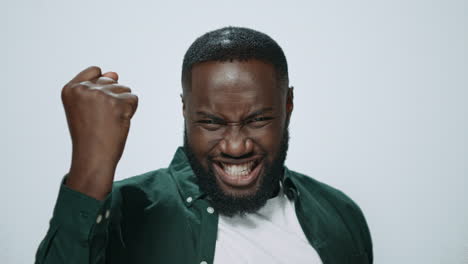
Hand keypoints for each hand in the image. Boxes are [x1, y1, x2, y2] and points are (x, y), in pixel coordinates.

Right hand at [61, 66, 137, 199]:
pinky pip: (133, 100)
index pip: (95, 71)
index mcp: (70, 88)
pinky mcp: (117, 103)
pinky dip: (130, 111)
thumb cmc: (89, 135)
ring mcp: (101, 95)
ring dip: (122, 105)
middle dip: (112, 97)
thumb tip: (114, 73)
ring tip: (109, 121)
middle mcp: (84, 89)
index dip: (101, 86)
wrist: (93, 157)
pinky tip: (118, 123)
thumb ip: (98, 86)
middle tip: (102, 118)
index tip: (96, 105)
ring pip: (124, 89)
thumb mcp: (85, 107)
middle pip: (112, 81)